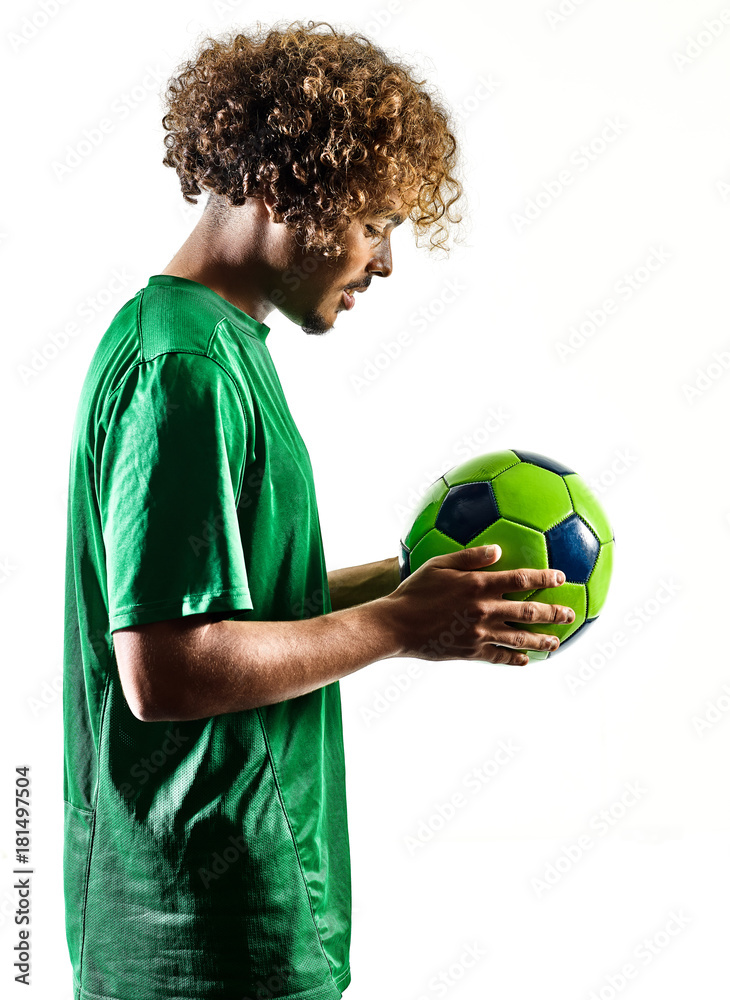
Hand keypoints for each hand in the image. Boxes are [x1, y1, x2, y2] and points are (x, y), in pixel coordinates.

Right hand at [383, 543, 574, 664]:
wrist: (396, 625)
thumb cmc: (414, 590)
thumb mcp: (439, 564)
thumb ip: (470, 556)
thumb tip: (498, 549)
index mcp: (478, 584)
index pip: (521, 579)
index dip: (544, 578)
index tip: (561, 578)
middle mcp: (484, 610)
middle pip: (528, 612)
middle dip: (553, 613)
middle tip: (571, 614)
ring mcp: (479, 633)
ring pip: (519, 638)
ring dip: (542, 640)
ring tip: (556, 642)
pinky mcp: (471, 652)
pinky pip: (499, 657)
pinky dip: (515, 659)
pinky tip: (525, 660)